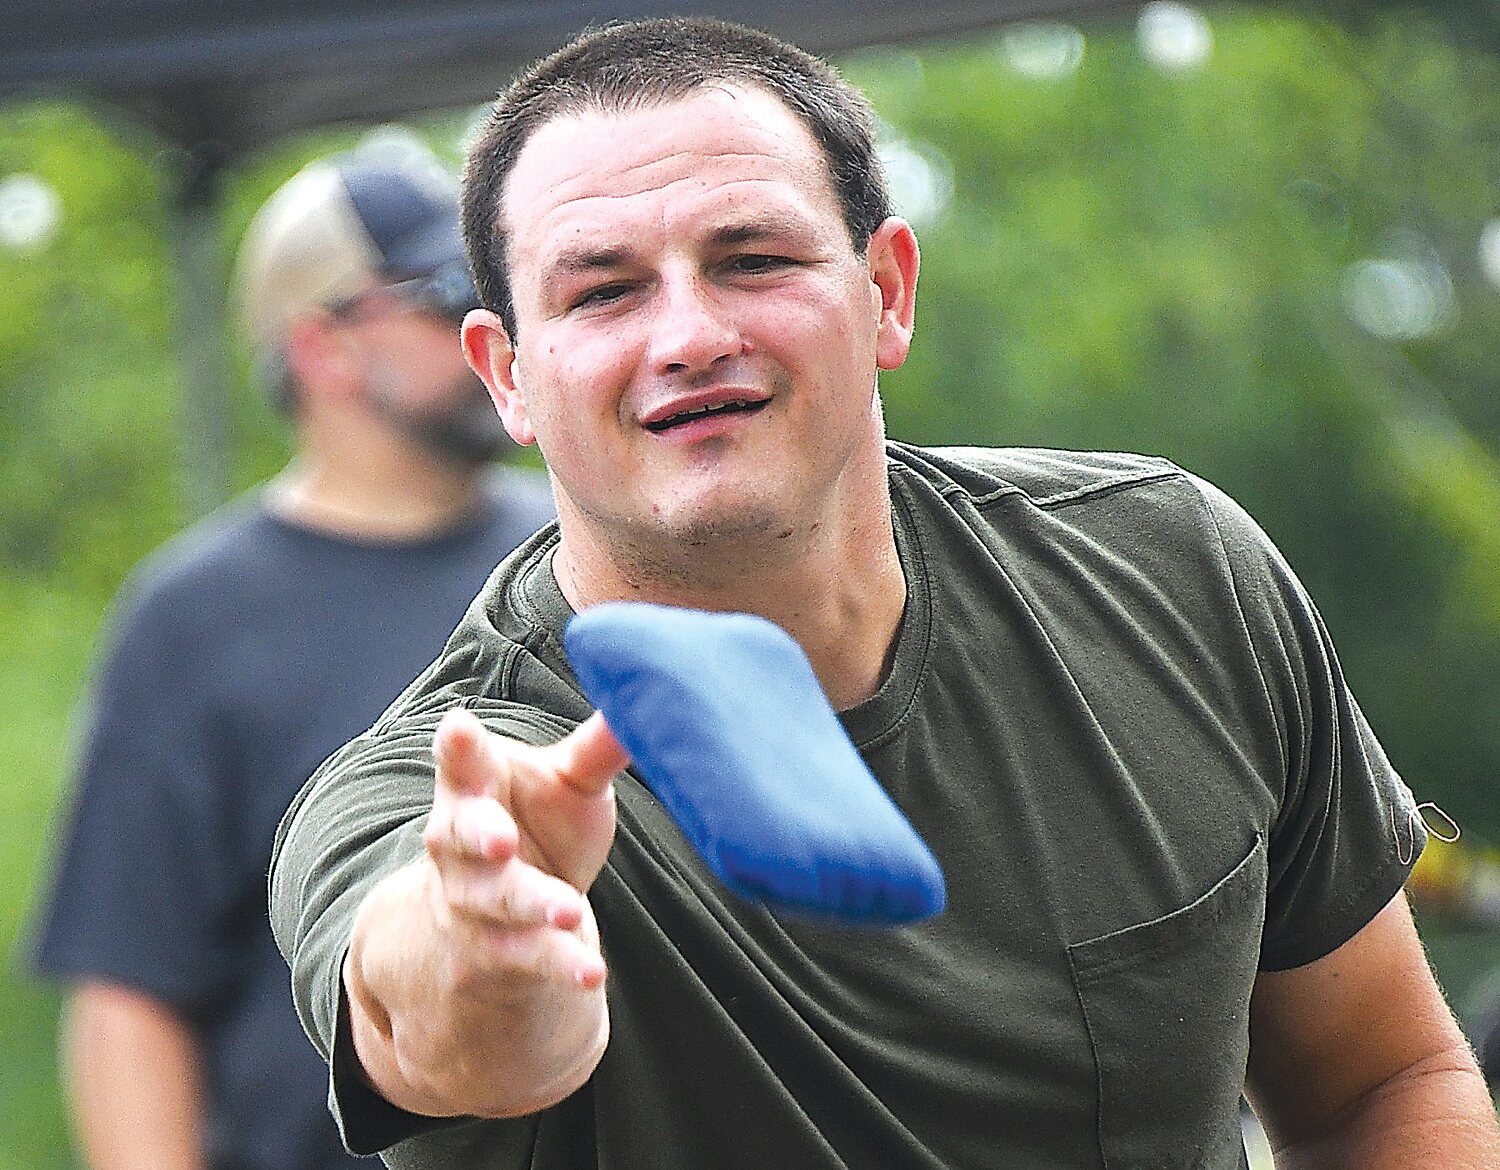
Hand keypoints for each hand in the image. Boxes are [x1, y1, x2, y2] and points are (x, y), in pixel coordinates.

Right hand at [423, 707, 626, 987]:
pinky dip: (560, 962)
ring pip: (499, 899)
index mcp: (474, 783)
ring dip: (532, 905)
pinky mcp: (499, 947)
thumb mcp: (570, 779)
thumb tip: (646, 694)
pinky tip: (591, 971)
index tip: (459, 727)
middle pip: (459, 833)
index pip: (459, 760)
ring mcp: (474, 898)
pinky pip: (530, 955)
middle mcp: (459, 841)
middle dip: (479, 834)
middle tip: (500, 839)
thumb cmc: (542, 819)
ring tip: (568, 912)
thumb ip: (598, 747)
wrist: (507, 910)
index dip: (458, 746)